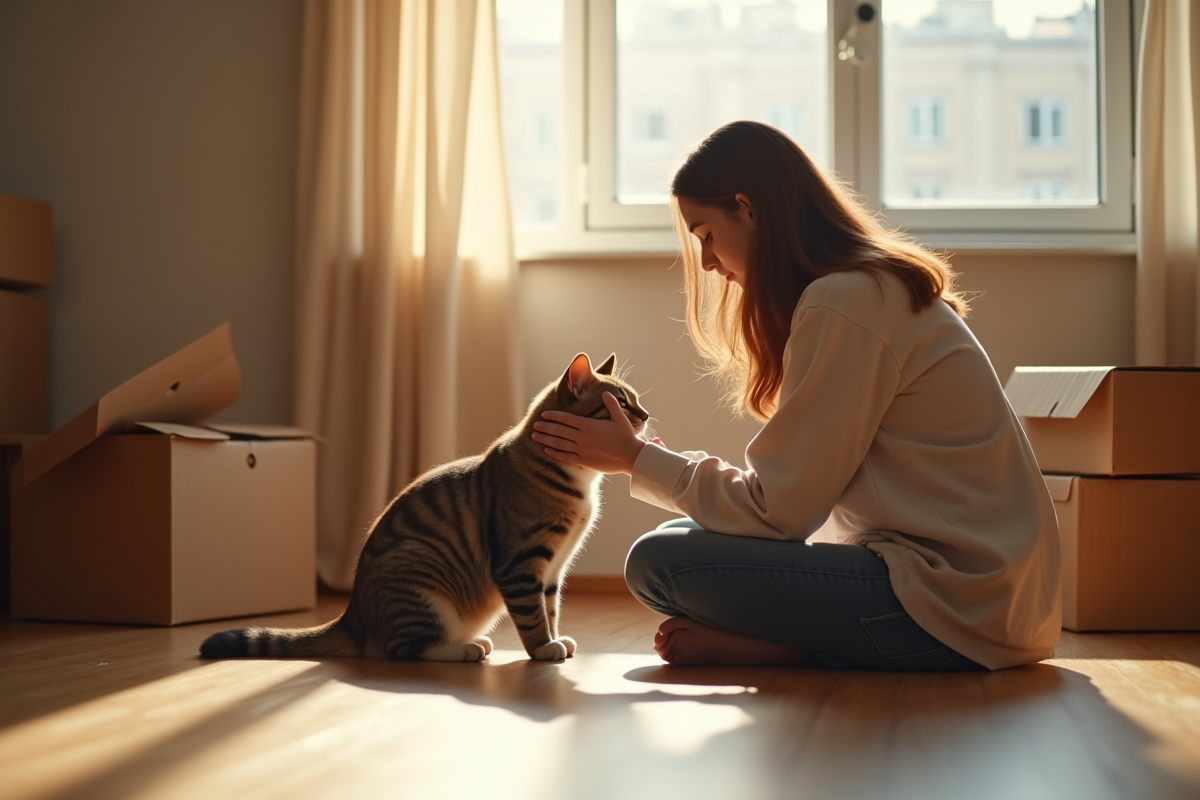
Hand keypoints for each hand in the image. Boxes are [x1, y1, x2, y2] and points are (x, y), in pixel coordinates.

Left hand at [531, 392, 646, 474]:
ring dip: (545, 440)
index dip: (553, 416)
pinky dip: (555, 454)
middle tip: (534, 425)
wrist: (631, 457)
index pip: (566, 418)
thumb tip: (605, 393)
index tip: (543, 414)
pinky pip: (566, 457)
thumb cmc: (626, 436)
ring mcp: (582, 450)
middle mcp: (583, 437)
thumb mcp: (620, 417)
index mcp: (588, 425)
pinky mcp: (584, 461)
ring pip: (559, 444)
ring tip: (535, 437)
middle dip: (545, 427)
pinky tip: (546, 451)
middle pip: (559, 431)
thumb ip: (611, 404)